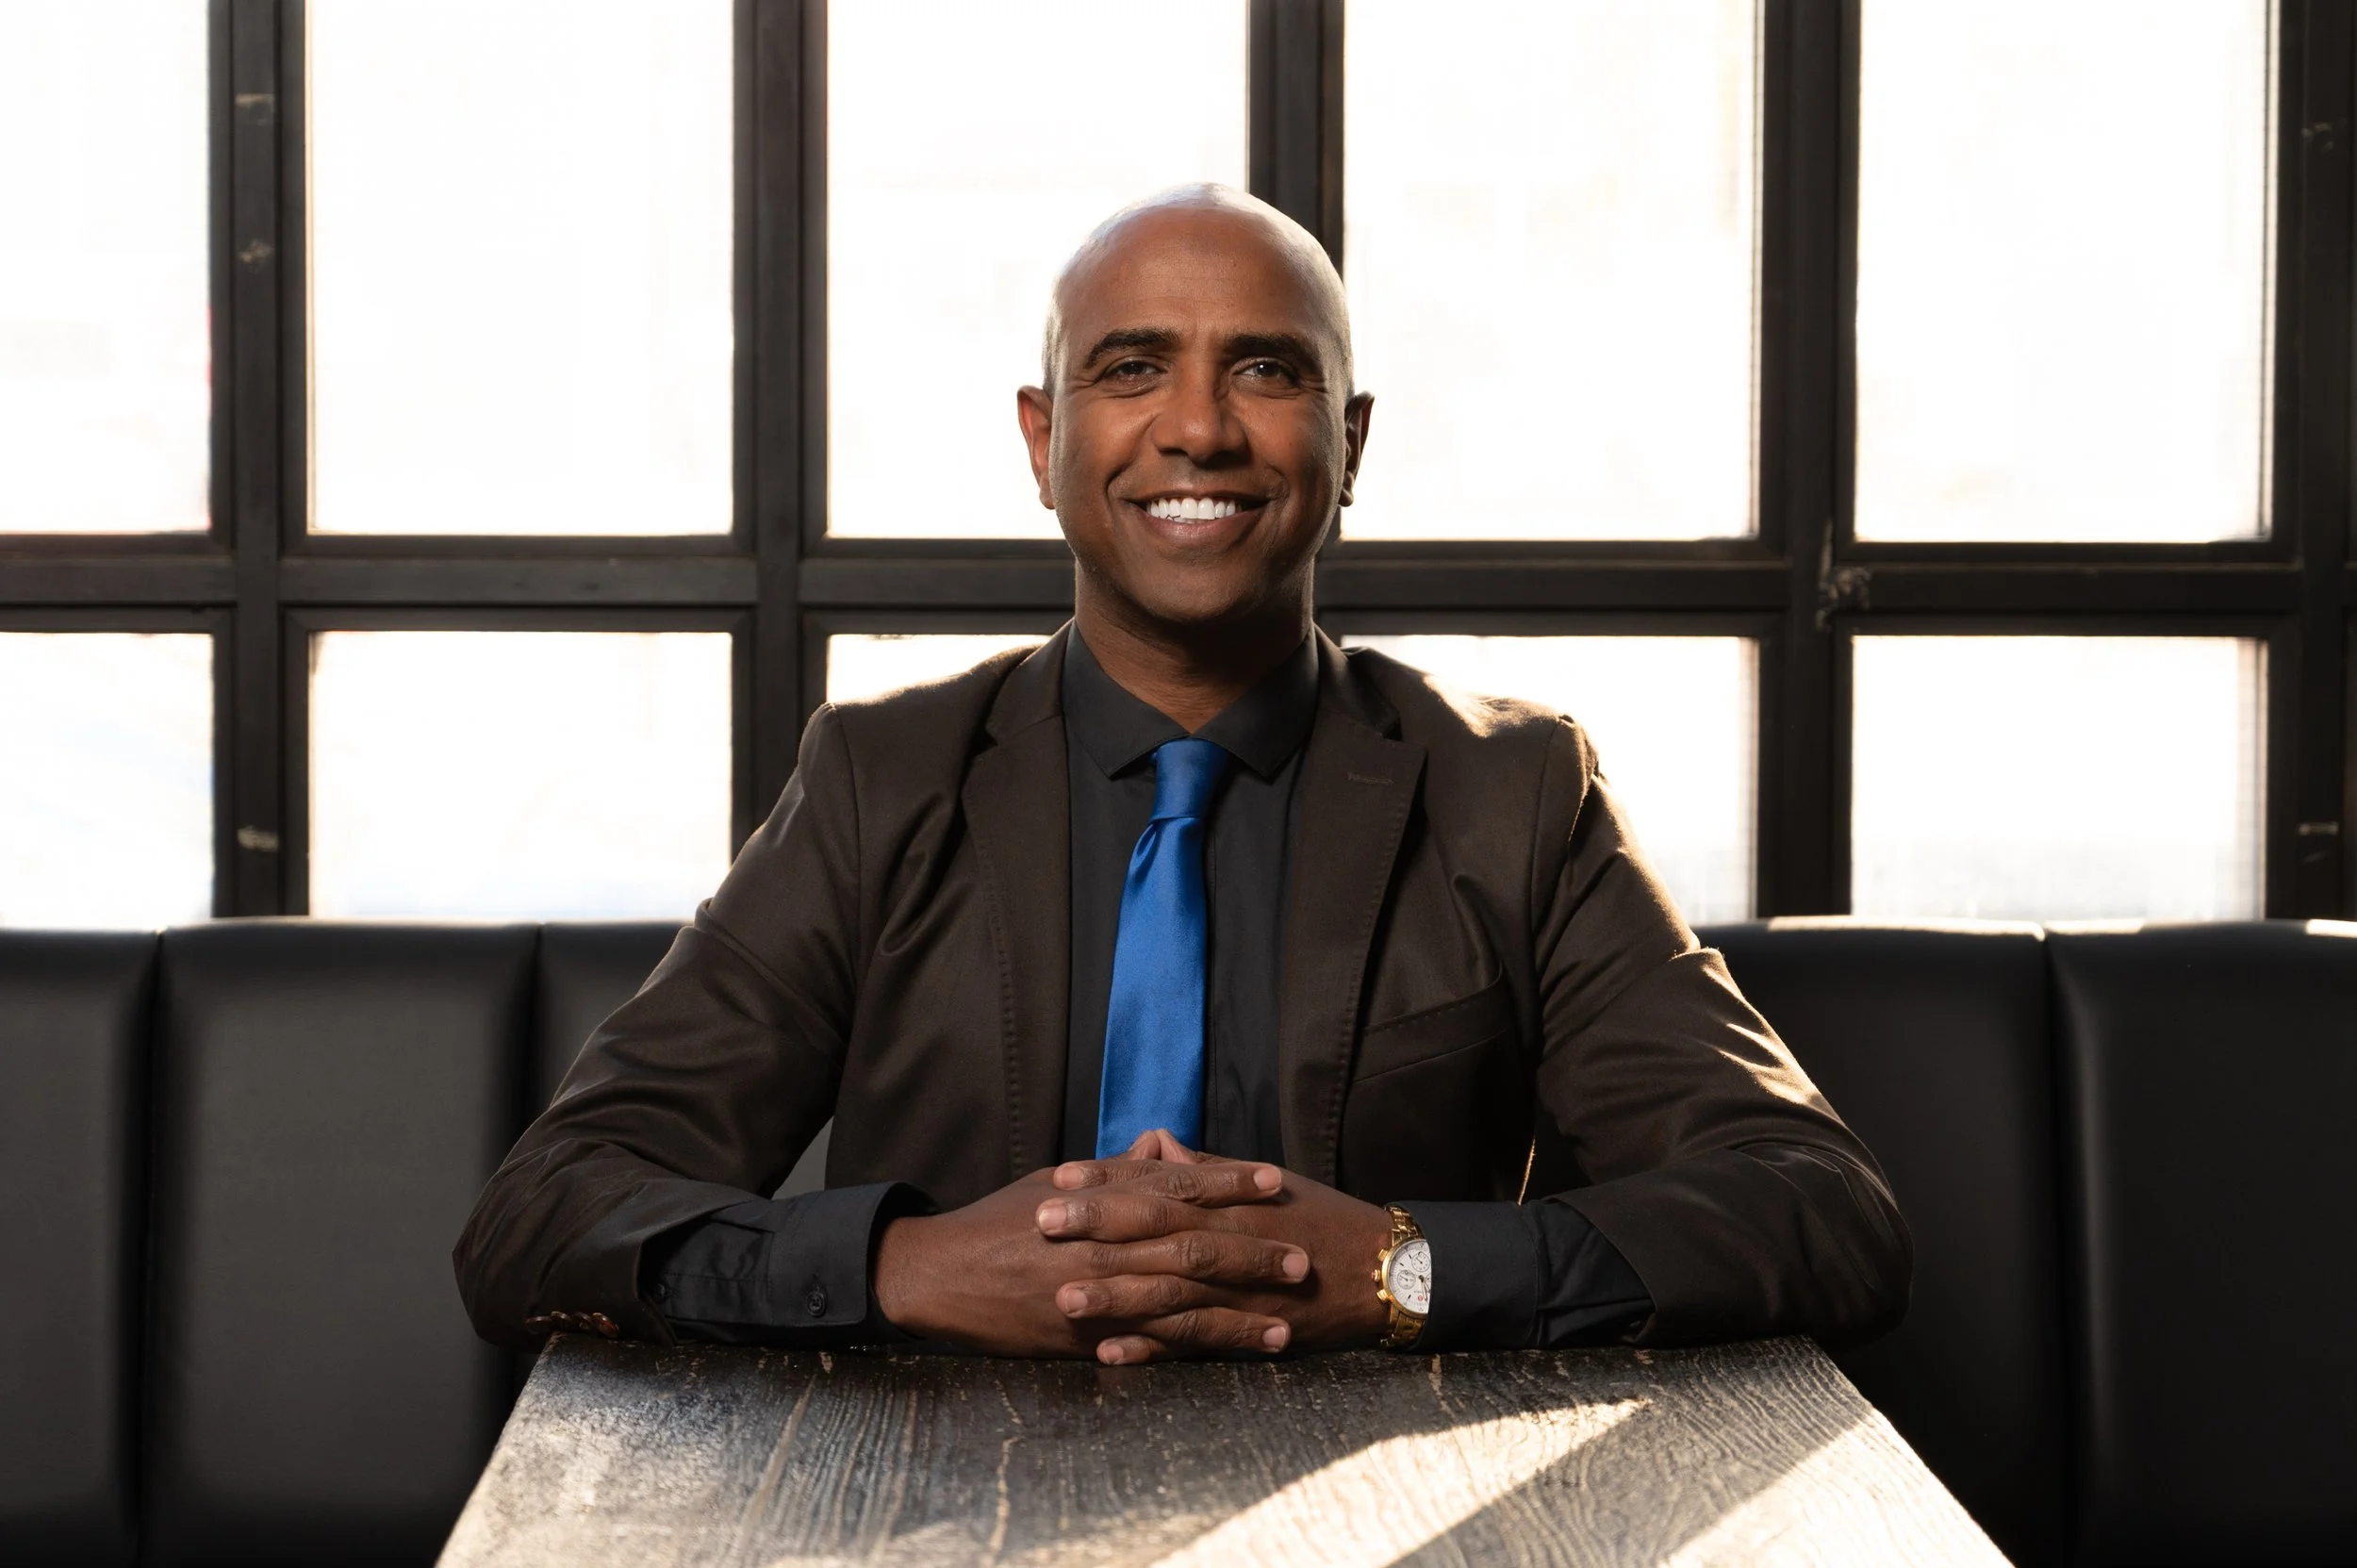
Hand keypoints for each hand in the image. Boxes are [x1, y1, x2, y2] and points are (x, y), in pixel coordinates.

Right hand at [871, 1139, 1302, 1357]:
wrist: (940, 1277)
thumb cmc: (998, 1222)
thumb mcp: (1053, 1179)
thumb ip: (1113, 1169)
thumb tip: (1161, 1145)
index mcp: (1098, 1201)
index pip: (1176, 1186)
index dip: (1228, 1182)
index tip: (1275, 1180)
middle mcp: (1104, 1246)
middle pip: (1193, 1246)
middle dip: (1251, 1250)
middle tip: (1302, 1254)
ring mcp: (1099, 1296)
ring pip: (1183, 1303)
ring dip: (1241, 1310)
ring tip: (1290, 1314)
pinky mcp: (1089, 1339)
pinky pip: (1155, 1345)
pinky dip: (1201, 1347)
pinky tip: (1241, 1351)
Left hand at [1040, 1135, 1393, 1362]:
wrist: (1382, 1271)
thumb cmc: (1319, 1218)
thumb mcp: (1262, 1183)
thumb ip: (1204, 1168)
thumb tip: (1154, 1142)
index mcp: (1229, 1200)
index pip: (1159, 1183)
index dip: (1109, 1179)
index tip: (1062, 1176)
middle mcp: (1230, 1240)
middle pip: (1155, 1230)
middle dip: (1096, 1227)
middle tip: (1041, 1222)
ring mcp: (1237, 1291)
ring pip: (1168, 1291)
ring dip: (1114, 1296)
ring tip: (1061, 1296)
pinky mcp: (1247, 1332)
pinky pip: (1192, 1343)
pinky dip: (1151, 1349)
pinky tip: (1109, 1353)